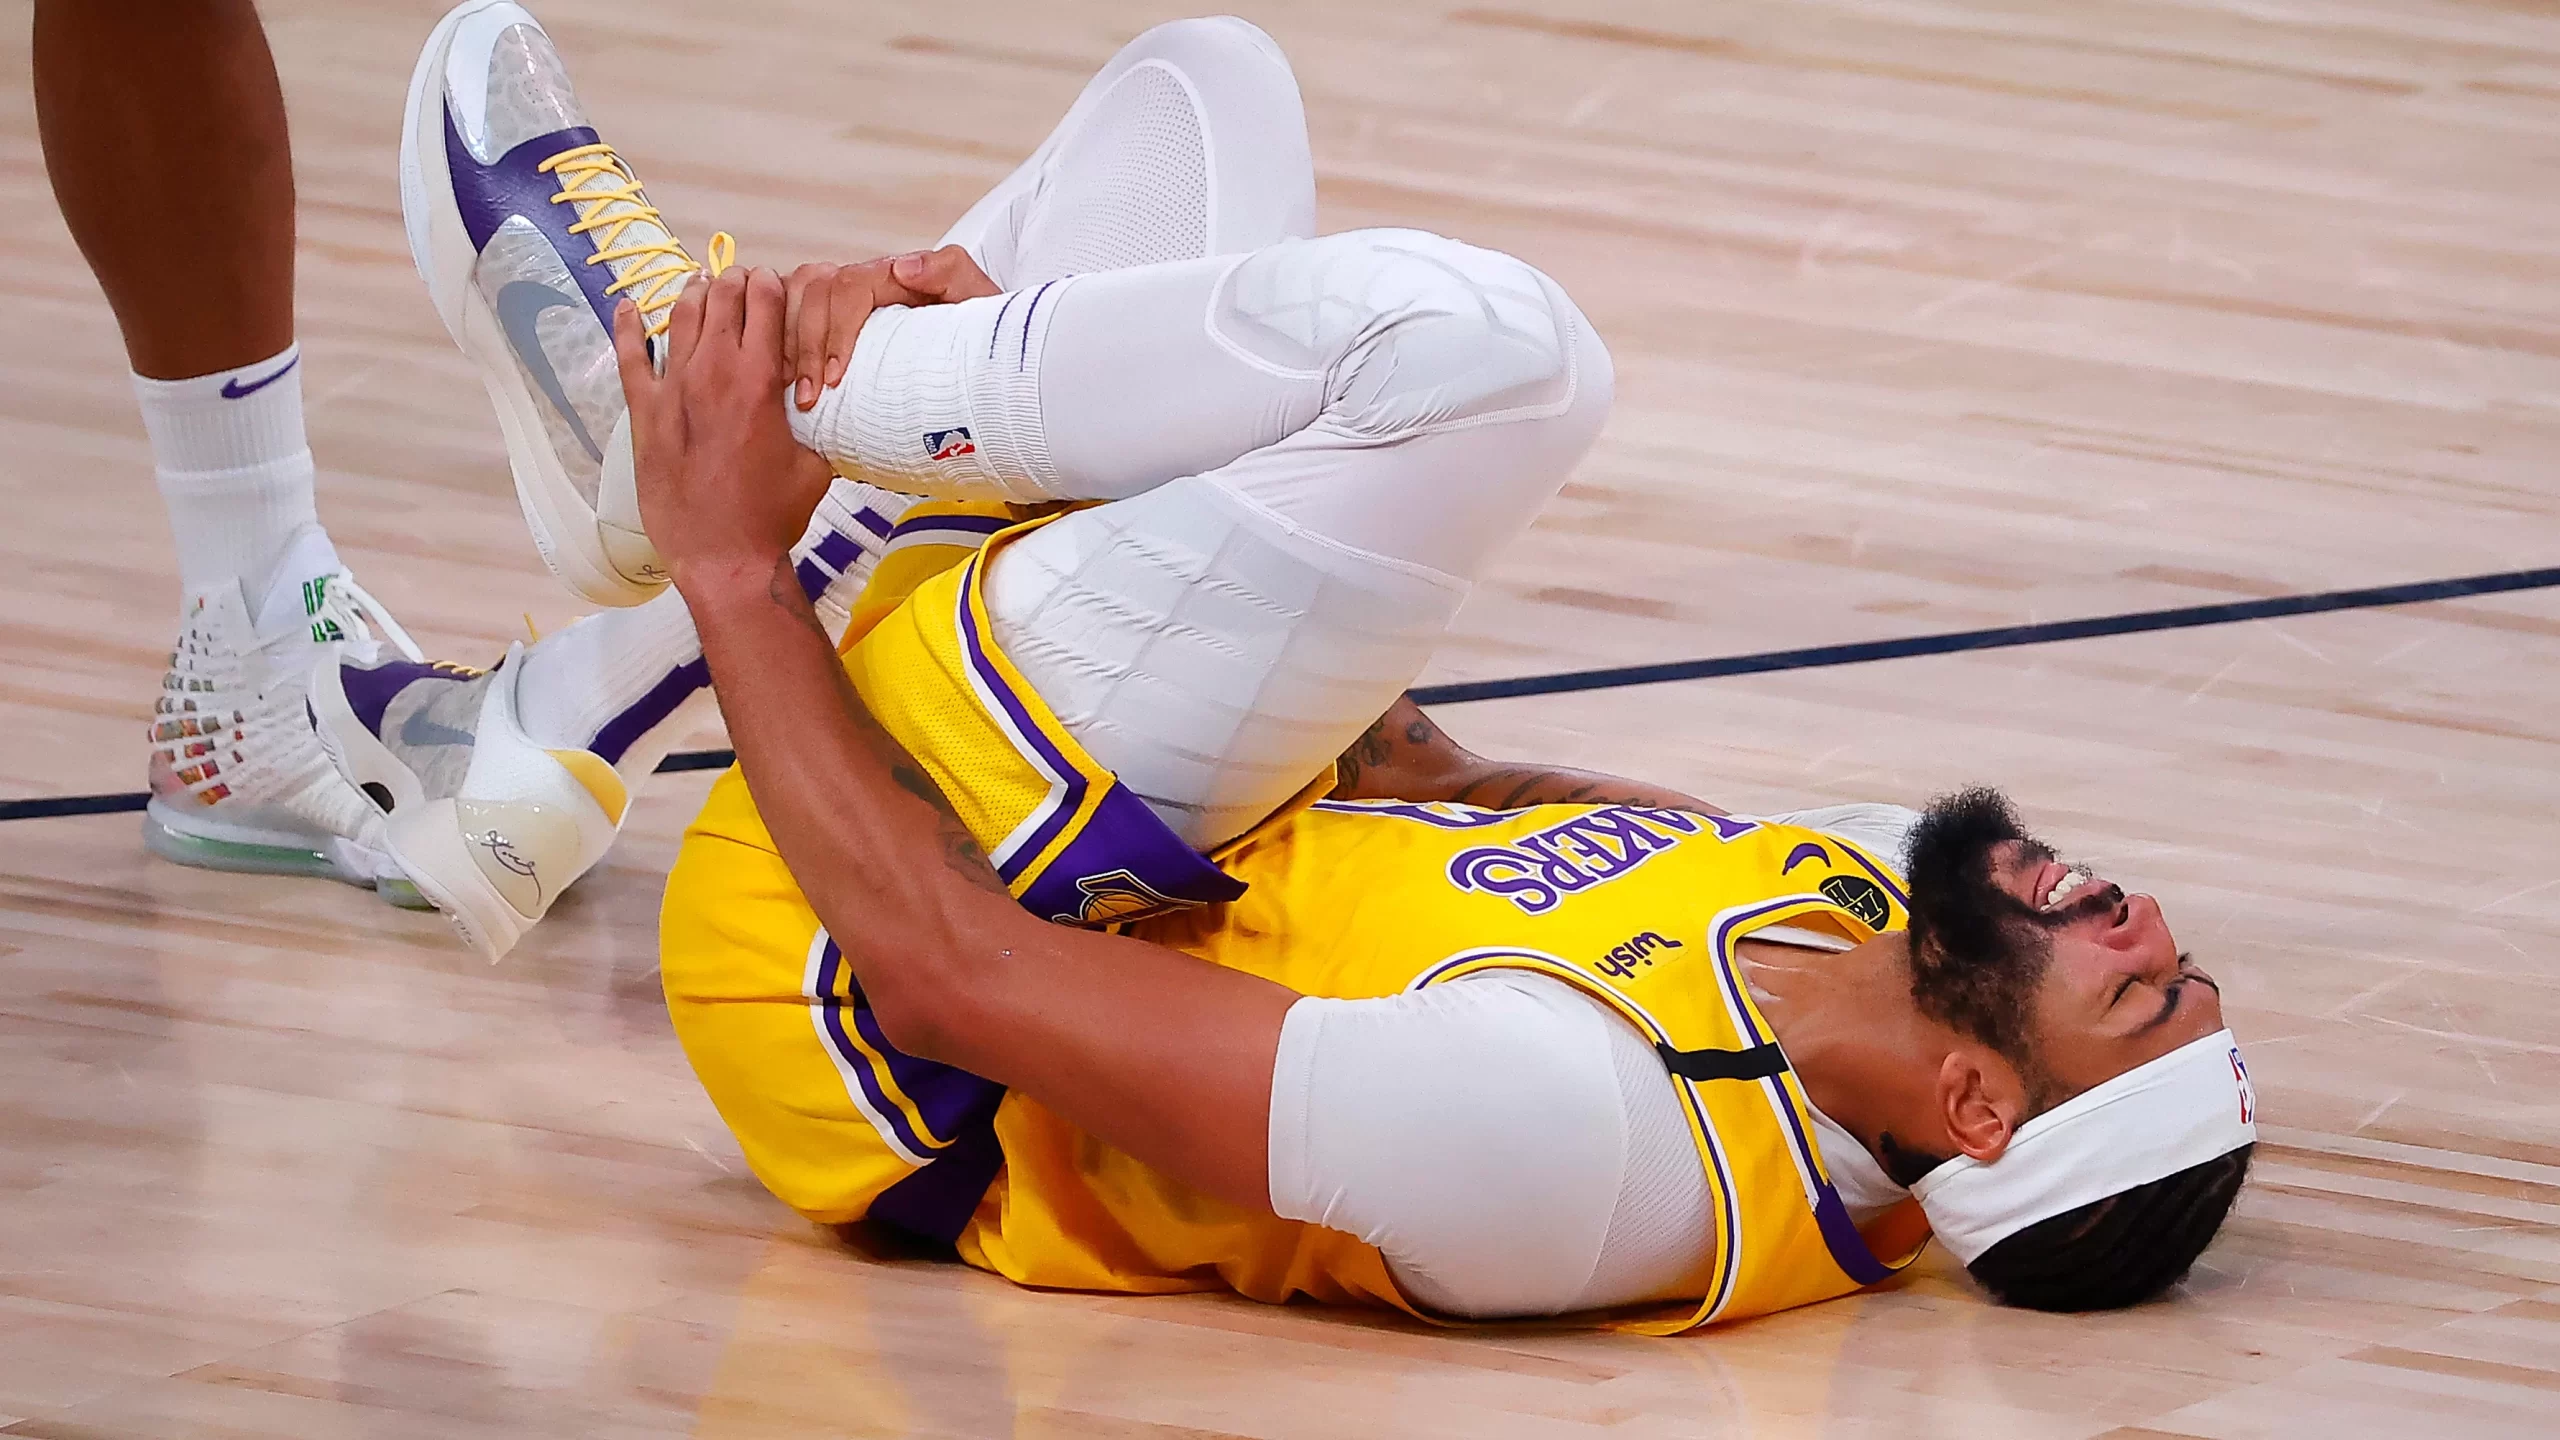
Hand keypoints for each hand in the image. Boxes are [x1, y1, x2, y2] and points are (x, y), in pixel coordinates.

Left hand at [613, 266, 833, 591]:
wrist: (723, 557)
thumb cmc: (774, 516)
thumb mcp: (814, 464)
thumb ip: (815, 423)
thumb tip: (821, 406)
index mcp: (759, 379)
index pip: (765, 303)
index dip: (771, 285)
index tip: (773, 285)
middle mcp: (713, 372)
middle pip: (722, 298)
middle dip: (736, 282)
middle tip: (742, 282)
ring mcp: (673, 389)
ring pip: (680, 316)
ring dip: (694, 294)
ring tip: (702, 285)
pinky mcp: (644, 413)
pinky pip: (630, 357)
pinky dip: (628, 327)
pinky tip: (628, 307)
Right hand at [784, 245, 1000, 408]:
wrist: (988, 363)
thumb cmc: (981, 335)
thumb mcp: (976, 302)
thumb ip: (950, 272)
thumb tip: (902, 266)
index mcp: (892, 275)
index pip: (848, 287)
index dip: (837, 331)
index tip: (837, 377)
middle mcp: (864, 283)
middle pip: (812, 293)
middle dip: (804, 345)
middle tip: (810, 397)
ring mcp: (846, 303)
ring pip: (793, 302)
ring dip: (787, 347)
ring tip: (796, 394)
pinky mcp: (834, 327)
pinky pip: (791, 324)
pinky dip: (784, 352)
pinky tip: (789, 387)